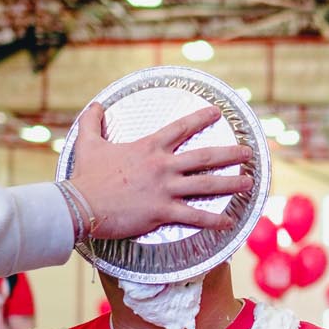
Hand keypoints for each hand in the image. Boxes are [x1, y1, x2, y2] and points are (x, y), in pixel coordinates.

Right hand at [69, 102, 254, 240]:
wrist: (80, 205)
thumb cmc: (85, 176)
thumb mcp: (88, 143)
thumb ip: (93, 122)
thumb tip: (94, 105)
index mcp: (149, 147)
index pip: (181, 127)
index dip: (201, 118)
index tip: (217, 113)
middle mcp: (163, 166)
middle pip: (205, 156)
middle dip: (230, 154)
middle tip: (248, 152)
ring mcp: (165, 189)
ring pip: (207, 185)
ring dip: (231, 183)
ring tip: (249, 183)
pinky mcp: (162, 211)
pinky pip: (195, 216)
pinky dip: (214, 220)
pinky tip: (230, 222)